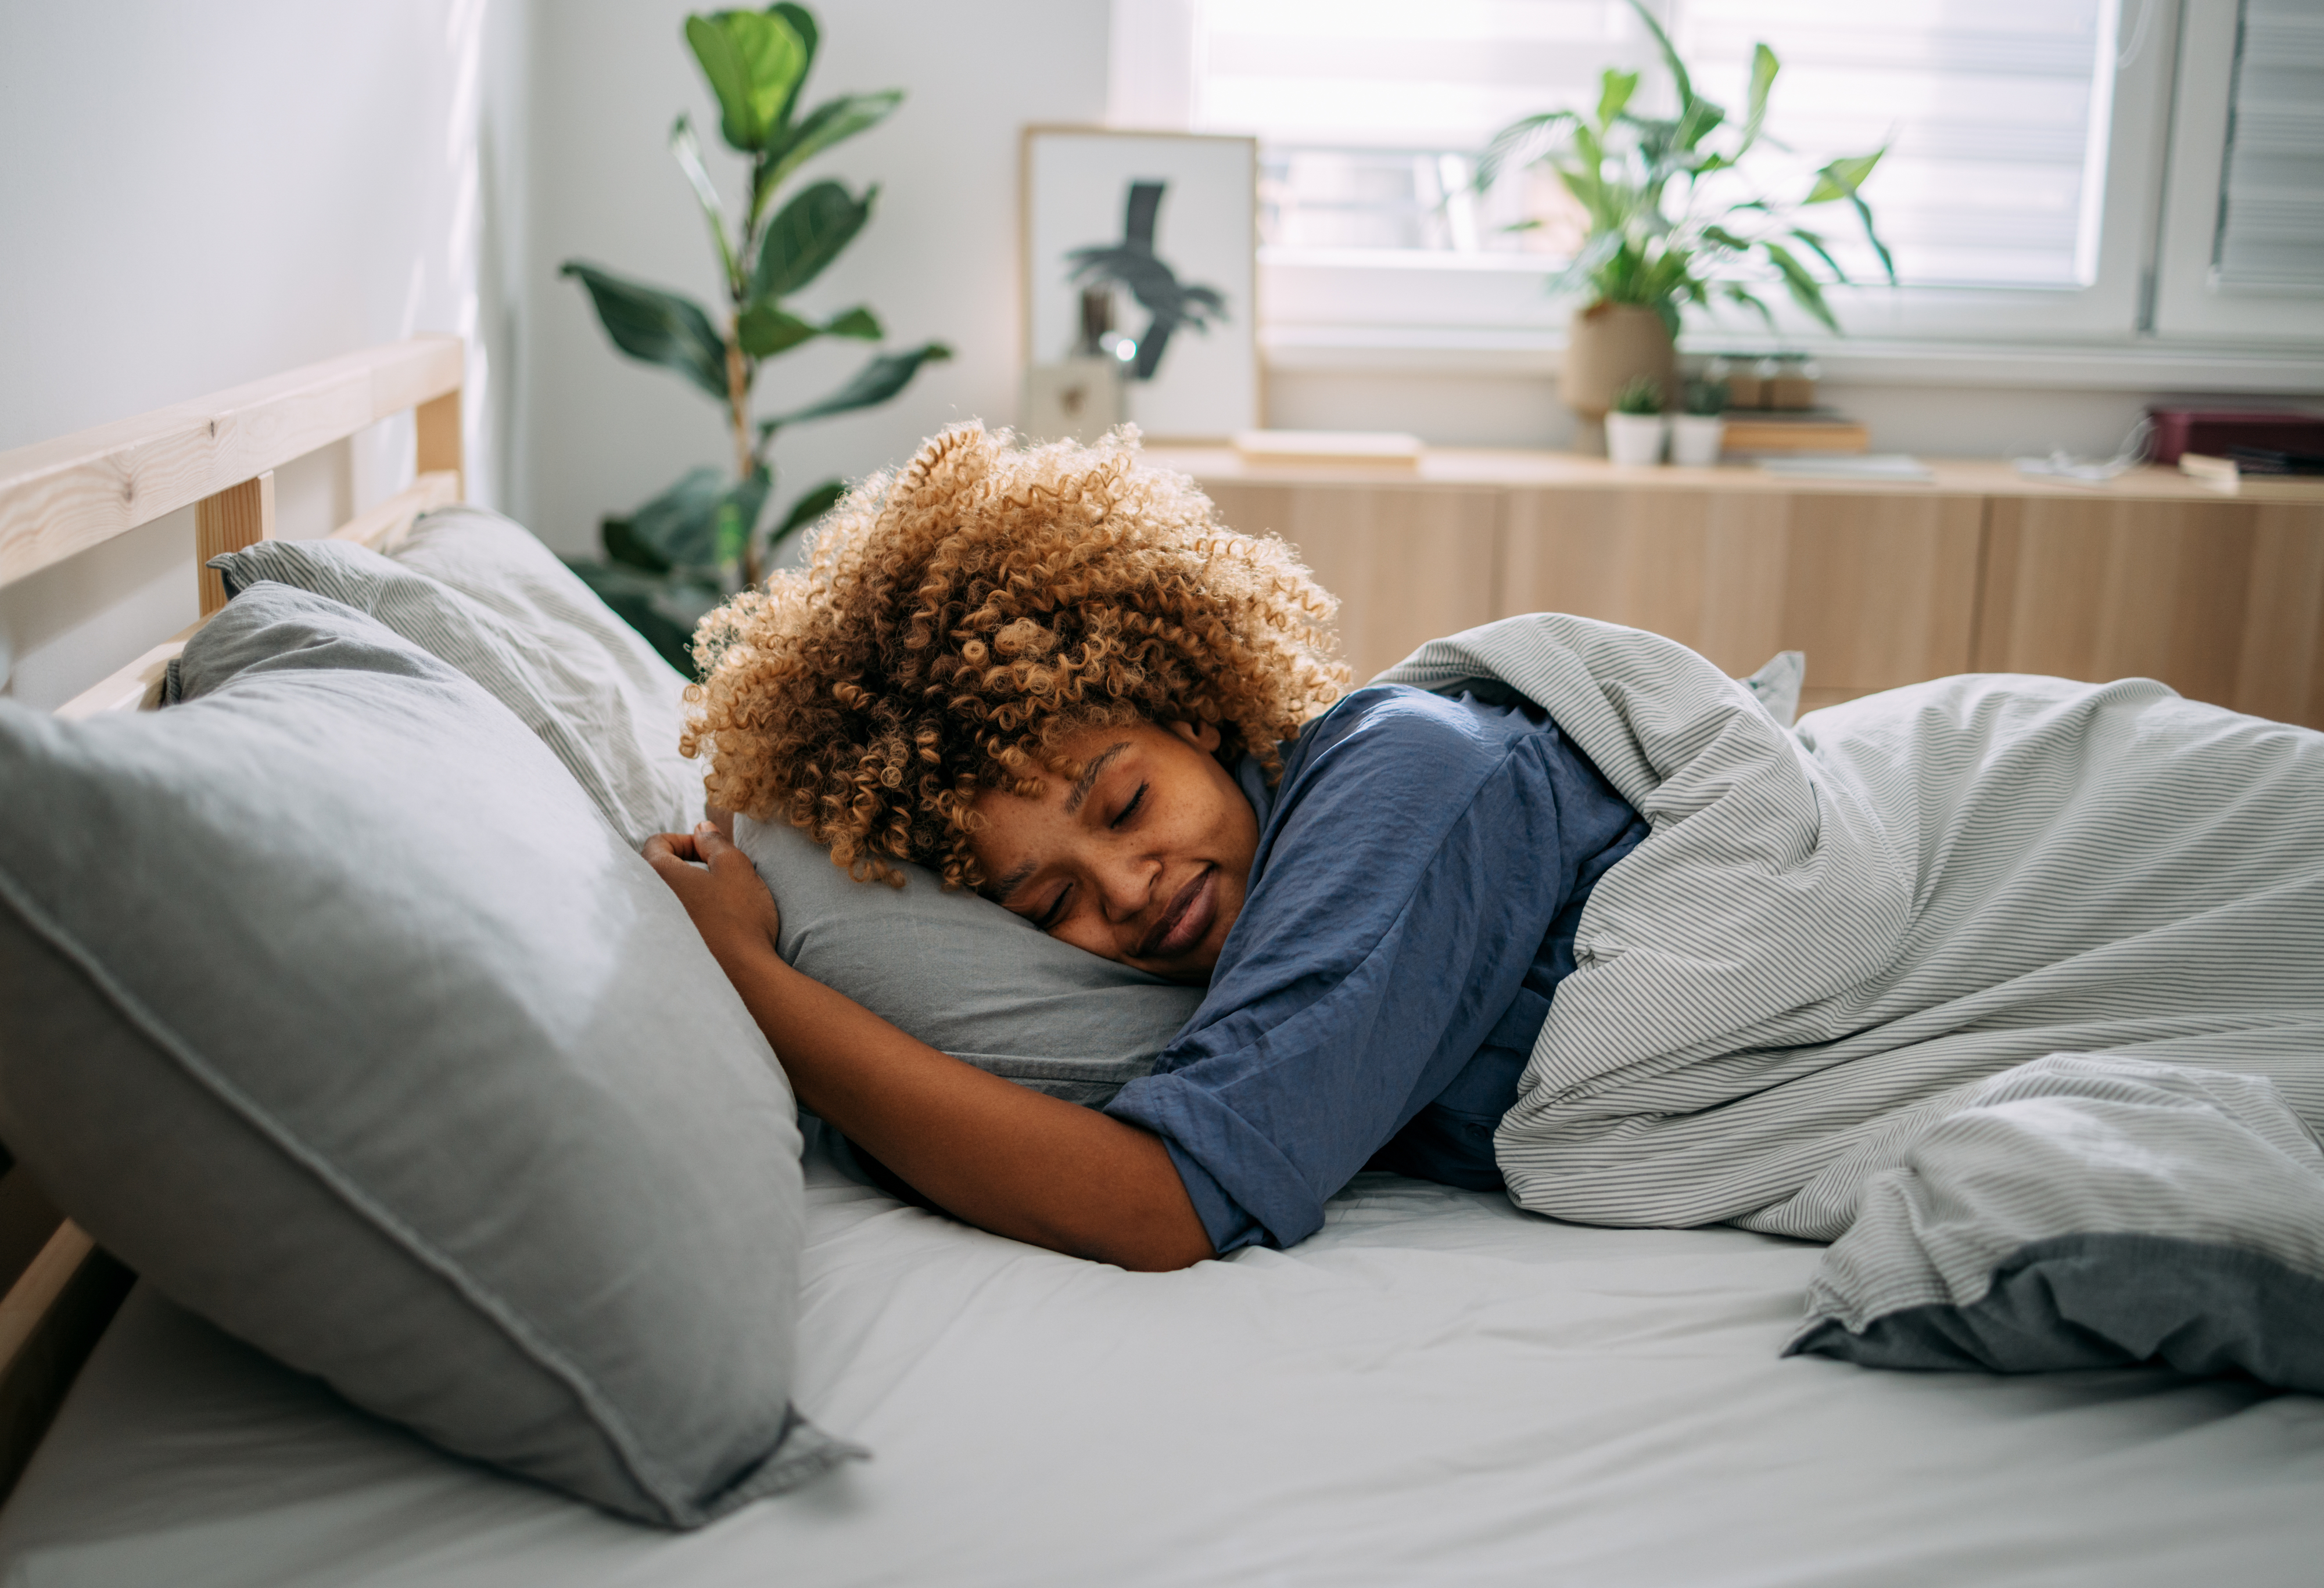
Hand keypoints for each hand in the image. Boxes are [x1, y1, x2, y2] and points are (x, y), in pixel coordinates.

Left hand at [642, 822, 783, 981]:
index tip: (710, 853)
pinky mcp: (664, 951)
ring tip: (718, 903)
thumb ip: (714, 841)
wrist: (743, 973)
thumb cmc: (739, 915)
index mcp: (657, 875)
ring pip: (665, 899)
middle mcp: (646, 902)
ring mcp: (652, 929)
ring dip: (688, 894)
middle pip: (658, 872)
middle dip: (686, 867)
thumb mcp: (734, 865)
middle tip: (716, 876)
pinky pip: (668, 924)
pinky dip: (687, 918)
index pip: (656, 843)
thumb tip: (701, 829)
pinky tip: (713, 928)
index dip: (685, 840)